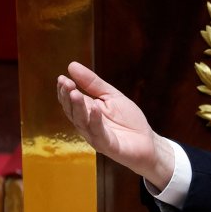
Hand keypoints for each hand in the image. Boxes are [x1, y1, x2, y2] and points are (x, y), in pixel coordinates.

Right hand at [56, 61, 174, 189]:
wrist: (149, 142)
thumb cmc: (129, 120)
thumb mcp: (112, 96)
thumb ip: (93, 83)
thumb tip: (71, 65)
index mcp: (87, 112)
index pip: (70, 101)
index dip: (64, 90)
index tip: (62, 78)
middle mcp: (87, 125)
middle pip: (72, 112)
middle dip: (68, 97)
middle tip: (66, 83)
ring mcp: (96, 136)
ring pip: (82, 122)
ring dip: (78, 107)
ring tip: (75, 93)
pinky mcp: (108, 146)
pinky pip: (99, 133)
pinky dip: (96, 120)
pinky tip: (95, 108)